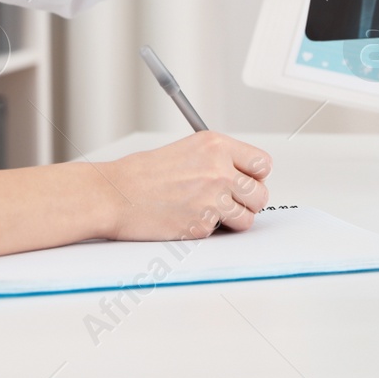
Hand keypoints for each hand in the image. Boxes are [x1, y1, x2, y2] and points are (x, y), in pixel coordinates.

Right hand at [101, 131, 271, 240]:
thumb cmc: (142, 173)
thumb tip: (243, 177)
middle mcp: (219, 170)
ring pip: (247, 218)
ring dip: (233, 220)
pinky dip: (208, 229)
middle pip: (261, 194)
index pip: (263, 164)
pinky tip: (187, 218)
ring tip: (210, 213)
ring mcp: (212, 199)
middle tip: (230, 202)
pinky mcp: (202, 225)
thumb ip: (218, 160)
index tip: (247, 181)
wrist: (115, 195)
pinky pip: (220, 232)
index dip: (256, 176)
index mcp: (216, 145)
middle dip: (248, 202)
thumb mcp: (187, 150)